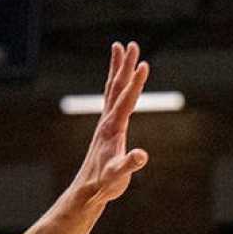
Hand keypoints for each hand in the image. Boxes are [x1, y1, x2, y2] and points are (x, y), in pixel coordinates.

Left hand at [74, 42, 150, 203]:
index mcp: (113, 128)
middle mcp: (107, 120)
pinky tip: (120, 78)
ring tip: (120, 48)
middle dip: (125, 65)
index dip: (136, 82)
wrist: (88, 189)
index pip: (126, 100)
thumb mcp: (118, 176)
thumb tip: (141, 155)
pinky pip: (112, 98)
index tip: (144, 64)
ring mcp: (106, 122)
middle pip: (117, 87)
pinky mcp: (107, 126)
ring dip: (118, 68)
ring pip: (112, 89)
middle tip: (132, 44)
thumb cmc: (104, 184)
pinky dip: (117, 83)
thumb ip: (129, 165)